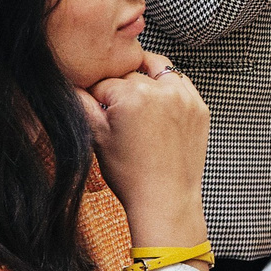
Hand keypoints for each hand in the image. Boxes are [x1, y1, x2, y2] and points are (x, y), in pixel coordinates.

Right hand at [77, 51, 210, 252]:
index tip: (98, 111)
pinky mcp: (200, 108)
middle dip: (119, 88)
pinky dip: (168, 89)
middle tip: (117, 113)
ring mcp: (184, 98)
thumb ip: (82, 104)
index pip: (103, 81)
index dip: (95, 96)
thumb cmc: (131, 175)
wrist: (166, 200)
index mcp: (132, 95)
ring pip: (157, 70)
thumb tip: (70, 85)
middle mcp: (161, 91)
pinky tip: (159, 107)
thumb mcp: (98, 138)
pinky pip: (181, 84)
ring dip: (144, 78)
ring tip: (137, 102)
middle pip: (129, 74)